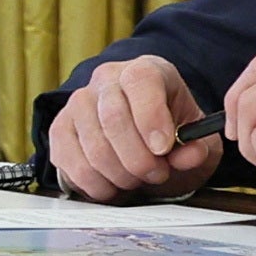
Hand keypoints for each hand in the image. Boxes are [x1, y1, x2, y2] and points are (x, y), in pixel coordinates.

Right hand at [46, 53, 223, 202]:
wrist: (141, 140)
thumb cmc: (168, 134)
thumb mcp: (194, 139)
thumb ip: (196, 146)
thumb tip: (190, 154)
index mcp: (146, 70)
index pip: (140, 80)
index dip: (151, 116)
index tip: (163, 149)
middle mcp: (107, 79)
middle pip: (114, 118)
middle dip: (139, 158)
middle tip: (157, 173)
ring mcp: (78, 103)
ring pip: (94, 147)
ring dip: (120, 175)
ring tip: (137, 179)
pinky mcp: (59, 130)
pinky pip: (72, 164)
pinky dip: (97, 185)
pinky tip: (114, 185)